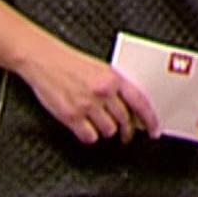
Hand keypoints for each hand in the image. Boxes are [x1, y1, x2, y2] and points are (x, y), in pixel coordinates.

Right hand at [21, 40, 160, 144]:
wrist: (43, 59)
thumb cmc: (70, 63)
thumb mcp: (101, 69)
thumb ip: (117, 87)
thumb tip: (133, 110)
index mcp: (113, 78)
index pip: (140, 102)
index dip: (151, 119)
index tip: (154, 130)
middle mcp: (103, 91)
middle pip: (125, 121)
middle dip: (127, 131)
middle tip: (126, 135)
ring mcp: (87, 105)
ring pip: (109, 131)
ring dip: (107, 132)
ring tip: (100, 125)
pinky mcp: (70, 116)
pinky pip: (89, 137)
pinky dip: (90, 136)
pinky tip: (86, 129)